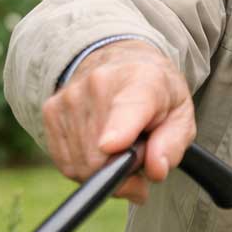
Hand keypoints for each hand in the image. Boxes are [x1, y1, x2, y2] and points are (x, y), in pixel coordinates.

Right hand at [40, 40, 193, 203]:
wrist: (121, 61)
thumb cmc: (156, 93)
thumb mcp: (181, 113)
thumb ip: (173, 143)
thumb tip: (155, 170)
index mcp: (143, 81)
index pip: (128, 108)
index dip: (119, 130)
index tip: (111, 144)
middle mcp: (99, 84)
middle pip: (102, 155)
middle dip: (124, 170)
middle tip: (139, 156)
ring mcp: (69, 97)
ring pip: (83, 164)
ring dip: (104, 169)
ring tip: (121, 147)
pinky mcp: (50, 111)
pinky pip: (67, 163)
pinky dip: (86, 166)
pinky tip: (100, 147)